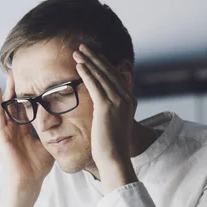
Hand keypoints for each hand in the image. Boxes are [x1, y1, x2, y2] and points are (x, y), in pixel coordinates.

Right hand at [0, 72, 54, 191]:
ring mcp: (7, 131)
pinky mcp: (1, 135)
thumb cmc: (38, 168)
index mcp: (25, 130)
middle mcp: (15, 128)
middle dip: (17, 88)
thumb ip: (54, 133)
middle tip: (20, 71)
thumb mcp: (49, 145)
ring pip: (6, 106)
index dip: (30, 94)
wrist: (28, 182)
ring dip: (7, 91)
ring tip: (9, 75)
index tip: (35, 80)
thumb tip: (69, 125)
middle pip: (15, 103)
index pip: (27, 107)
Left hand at [73, 44, 136, 192]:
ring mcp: (118, 102)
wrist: (114, 159)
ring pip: (101, 76)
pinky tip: (78, 65)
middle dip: (95, 57)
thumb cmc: (111, 146)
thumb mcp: (113, 124)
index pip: (115, 76)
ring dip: (89, 61)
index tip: (92, 54)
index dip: (103, 63)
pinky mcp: (107, 107)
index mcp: (129, 101)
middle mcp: (126, 98)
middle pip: (109, 72)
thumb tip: (103, 108)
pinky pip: (95, 85)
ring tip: (77, 51)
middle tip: (83, 47)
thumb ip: (110, 112)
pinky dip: (87, 73)